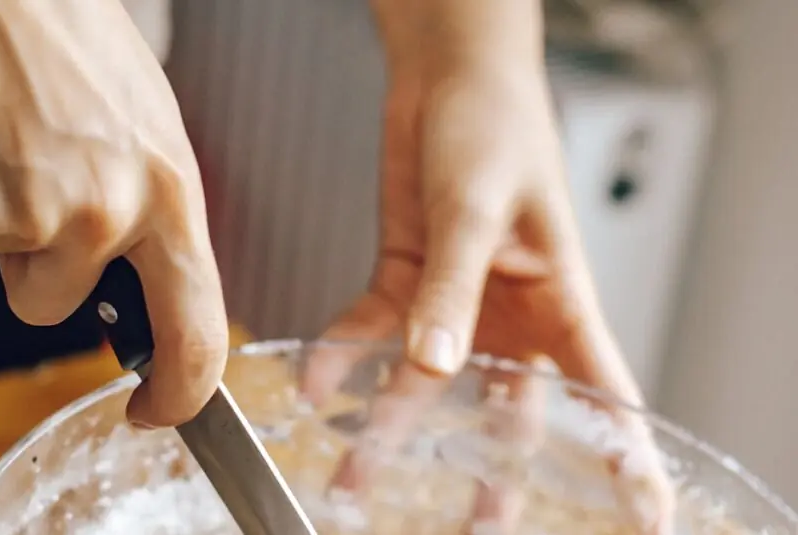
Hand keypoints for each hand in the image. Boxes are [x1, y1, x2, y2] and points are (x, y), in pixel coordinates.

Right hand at [0, 0, 227, 427]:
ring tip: (11, 150)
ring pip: (6, 276)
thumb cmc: (75, 51)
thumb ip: (154, 219)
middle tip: (41, 182)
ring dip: (3, 230)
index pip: (197, 329)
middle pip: (59, 309)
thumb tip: (145, 291)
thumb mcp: (151, 135)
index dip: (181, 392)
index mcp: (169, 196)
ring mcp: (25, 213)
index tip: (158, 410)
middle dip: (44, 271)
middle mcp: (104, 215)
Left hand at [301, 1, 672, 531]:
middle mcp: (509, 315)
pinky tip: (317, 384)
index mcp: (560, 300)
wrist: (445, 79)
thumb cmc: (495, 126)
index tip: (642, 516)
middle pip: (505, 410)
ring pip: (426, 385)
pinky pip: (371, 332)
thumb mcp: (478, 209)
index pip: (603, 393)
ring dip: (390, 429)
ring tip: (357, 478)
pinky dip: (343, 358)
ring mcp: (454, 304)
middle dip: (486, 468)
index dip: (626, 458)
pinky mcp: (405, 281)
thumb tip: (434, 365)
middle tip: (469, 524)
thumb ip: (452, 290)